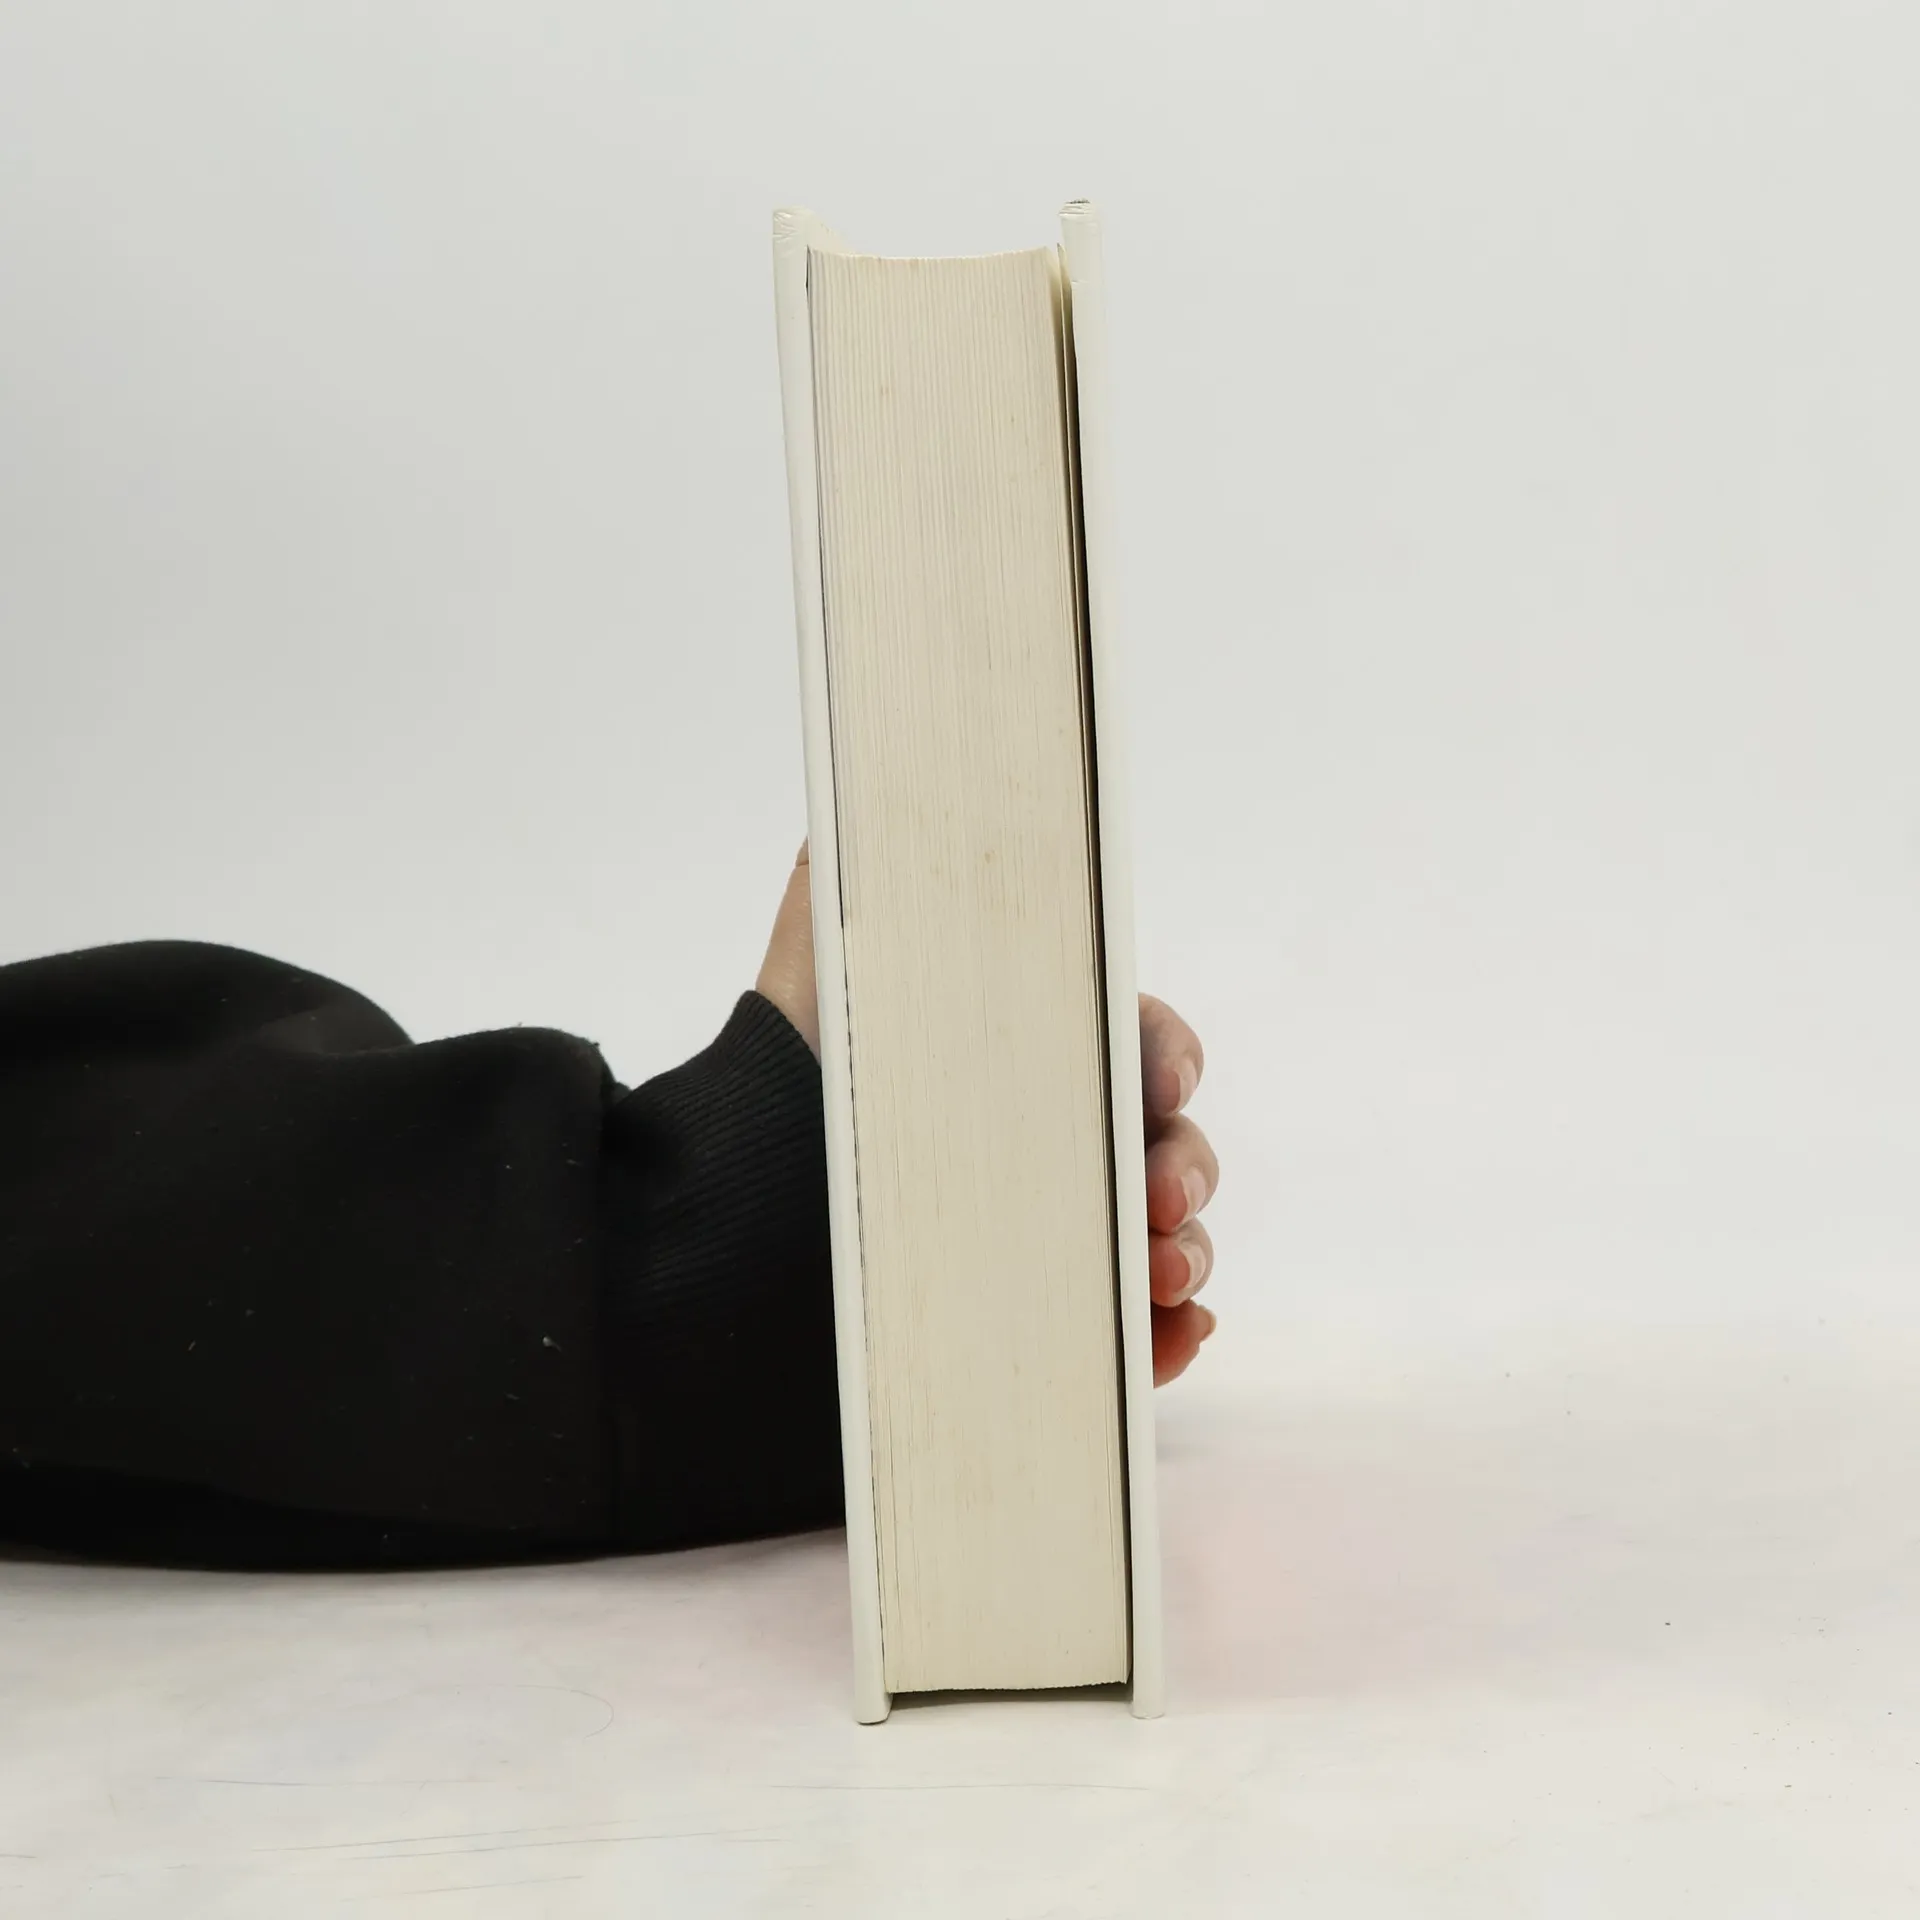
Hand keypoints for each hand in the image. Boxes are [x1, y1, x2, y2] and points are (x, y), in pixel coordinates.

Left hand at [758, 842, 1218, 1385]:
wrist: (712, 1232)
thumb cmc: (781, 1077)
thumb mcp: (826, 946)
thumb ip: (875, 860)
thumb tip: (910, 773)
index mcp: (1017, 1051)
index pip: (1131, 1045)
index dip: (1166, 1057)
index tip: (1162, 1079)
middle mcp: (1037, 1140)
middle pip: (1163, 1145)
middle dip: (1187, 1165)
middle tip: (1164, 1199)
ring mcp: (1038, 1235)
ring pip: (1160, 1240)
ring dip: (1187, 1255)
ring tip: (1161, 1281)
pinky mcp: (1027, 1326)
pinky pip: (1123, 1340)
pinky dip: (1162, 1342)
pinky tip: (1167, 1341)